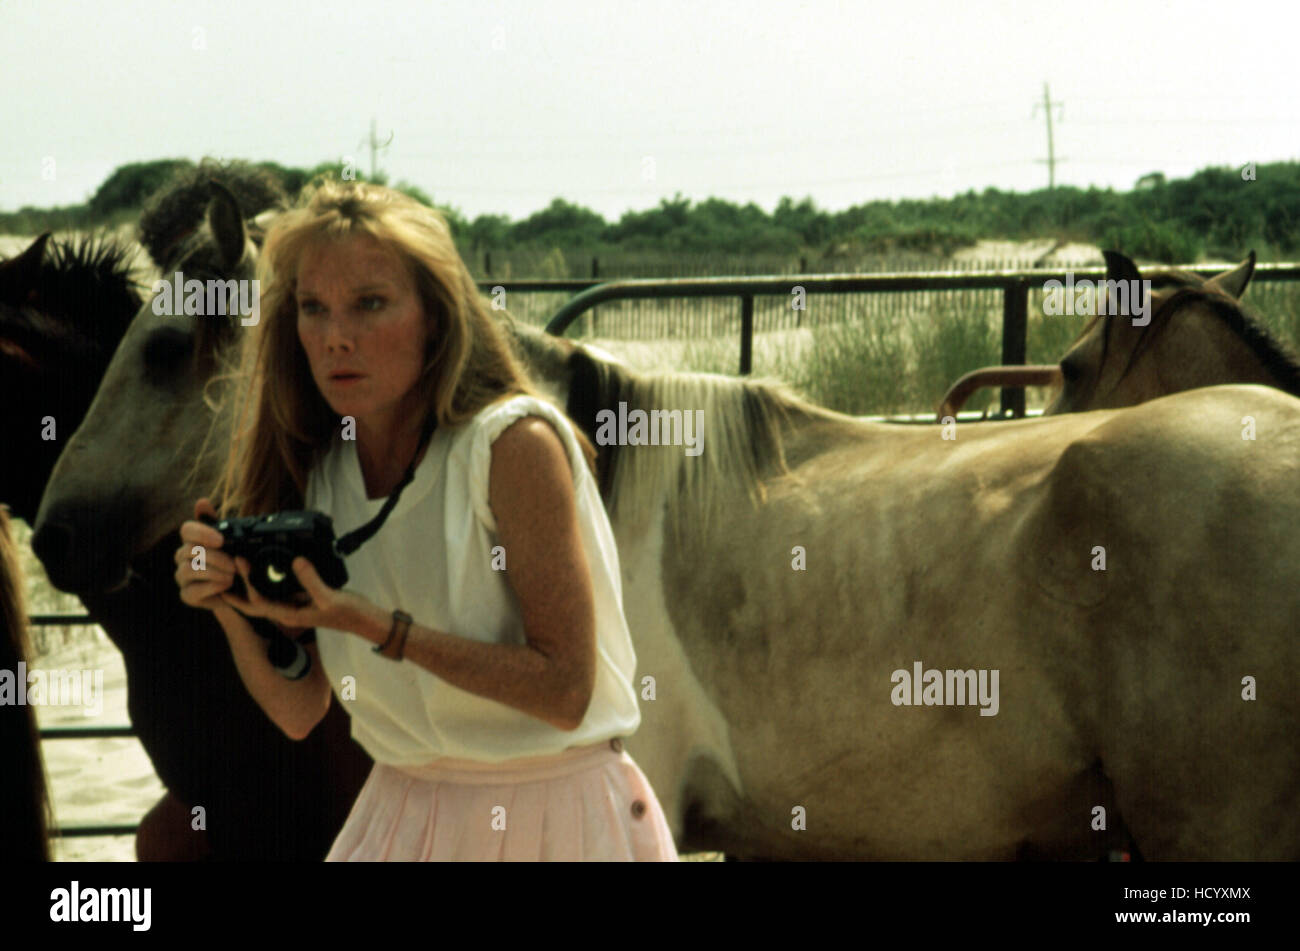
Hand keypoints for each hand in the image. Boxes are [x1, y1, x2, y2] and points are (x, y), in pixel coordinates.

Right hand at [175, 498, 236, 611]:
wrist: (242, 591)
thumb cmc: (235, 562)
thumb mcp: (234, 543)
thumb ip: (218, 523)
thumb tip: (201, 501)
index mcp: (193, 541)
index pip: (187, 530)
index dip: (202, 533)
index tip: (221, 540)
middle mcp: (182, 557)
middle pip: (189, 550)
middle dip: (216, 557)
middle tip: (234, 563)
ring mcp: (182, 577)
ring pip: (188, 570)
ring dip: (214, 572)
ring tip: (232, 576)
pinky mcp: (187, 595)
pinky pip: (192, 590)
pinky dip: (212, 587)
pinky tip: (225, 586)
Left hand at [220, 551, 375, 635]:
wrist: (367, 621)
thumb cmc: (350, 614)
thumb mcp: (330, 597)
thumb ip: (312, 581)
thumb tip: (297, 561)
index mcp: (290, 615)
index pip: (257, 602)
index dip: (245, 583)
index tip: (239, 561)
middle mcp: (288, 612)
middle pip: (254, 603)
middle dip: (236, 590)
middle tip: (222, 570)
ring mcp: (295, 606)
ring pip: (266, 596)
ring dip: (250, 584)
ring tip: (238, 566)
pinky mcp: (304, 599)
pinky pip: (281, 590)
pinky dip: (270, 579)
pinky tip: (268, 566)